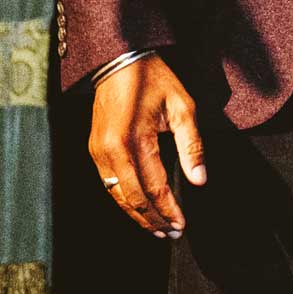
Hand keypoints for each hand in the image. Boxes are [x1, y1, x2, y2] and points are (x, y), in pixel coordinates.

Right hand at [88, 54, 206, 237]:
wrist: (119, 59)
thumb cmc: (154, 79)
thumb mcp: (182, 107)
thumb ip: (192, 146)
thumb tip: (199, 180)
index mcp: (135, 139)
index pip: (154, 187)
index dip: (168, 210)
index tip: (181, 226)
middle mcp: (112, 150)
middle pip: (133, 198)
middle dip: (153, 220)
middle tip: (170, 234)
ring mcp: (98, 151)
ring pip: (117, 195)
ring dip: (137, 215)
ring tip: (155, 228)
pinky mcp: (93, 149)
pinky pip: (107, 184)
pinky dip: (123, 200)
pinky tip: (137, 208)